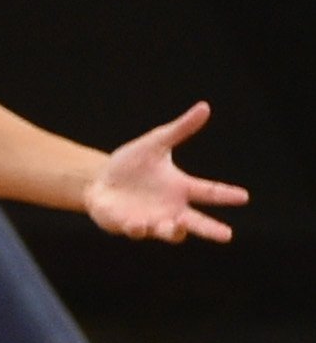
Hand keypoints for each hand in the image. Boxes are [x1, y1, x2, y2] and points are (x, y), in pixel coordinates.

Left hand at [85, 101, 246, 244]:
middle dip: (211, 230)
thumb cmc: (131, 164)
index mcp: (181, 188)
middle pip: (197, 223)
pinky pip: (137, 231)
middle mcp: (171, 208)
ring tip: (177, 226)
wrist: (99, 179)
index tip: (244, 196)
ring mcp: (152, 220)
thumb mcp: (155, 143)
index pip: (209, 191)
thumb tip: (204, 107)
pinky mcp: (129, 227)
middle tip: (227, 236)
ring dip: (174, 231)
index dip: (226, 194)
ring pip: (169, 232)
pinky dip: (138, 228)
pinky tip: (136, 223)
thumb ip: (180, 129)